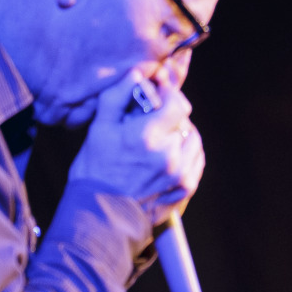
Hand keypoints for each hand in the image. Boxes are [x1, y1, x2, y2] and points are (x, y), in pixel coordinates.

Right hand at [68, 72, 205, 227]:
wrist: (101, 217)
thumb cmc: (95, 171)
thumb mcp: (99, 130)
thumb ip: (117, 97)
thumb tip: (136, 74)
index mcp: (148, 136)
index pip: (177, 103)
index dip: (170, 95)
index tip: (160, 94)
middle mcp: (169, 153)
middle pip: (184, 122)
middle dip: (170, 117)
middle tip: (153, 121)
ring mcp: (180, 172)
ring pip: (192, 141)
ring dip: (181, 135)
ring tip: (161, 140)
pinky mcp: (185, 188)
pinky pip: (195, 161)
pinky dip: (186, 154)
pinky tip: (170, 156)